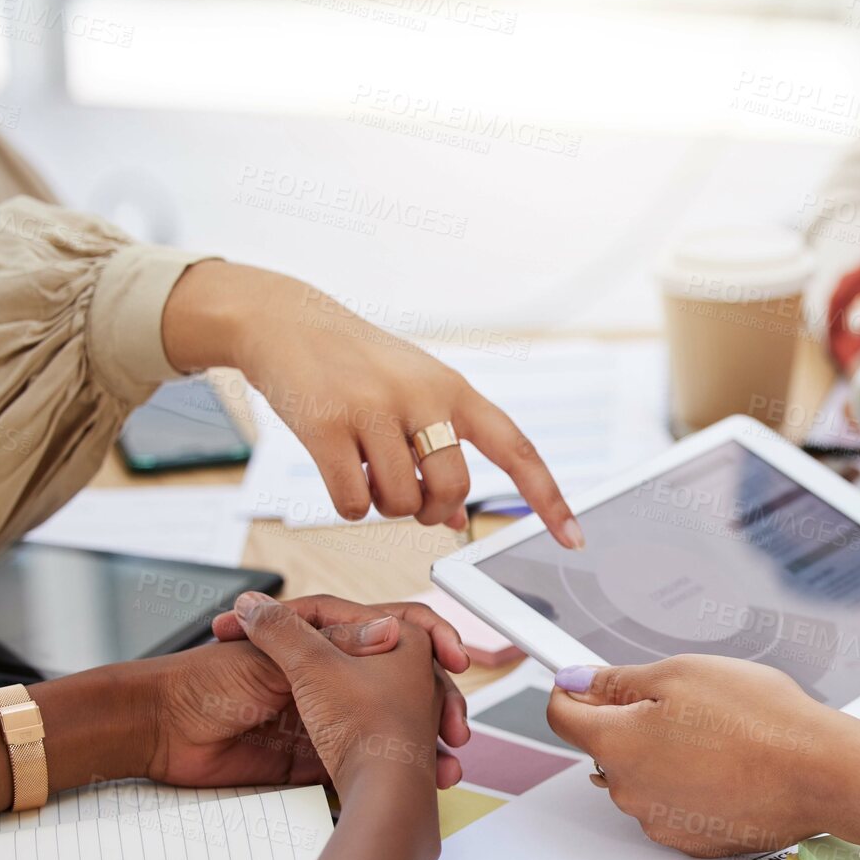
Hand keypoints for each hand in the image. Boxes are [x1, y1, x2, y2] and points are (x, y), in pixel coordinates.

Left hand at [147, 605, 462, 789]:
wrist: (157, 733)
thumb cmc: (203, 681)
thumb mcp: (277, 659)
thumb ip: (335, 645)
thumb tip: (390, 629)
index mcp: (322, 640)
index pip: (390, 629)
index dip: (431, 641)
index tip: (456, 658)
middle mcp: (328, 674)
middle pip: (399, 682)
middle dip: (437, 704)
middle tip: (456, 726)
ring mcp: (322, 715)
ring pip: (387, 726)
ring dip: (420, 744)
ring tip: (444, 765)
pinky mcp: (309, 757)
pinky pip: (358, 764)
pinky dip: (386, 774)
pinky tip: (414, 784)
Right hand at [162, 262, 584, 546]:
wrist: (285, 320)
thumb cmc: (357, 365)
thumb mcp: (411, 396)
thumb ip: (440, 451)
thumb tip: (452, 522)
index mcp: (454, 389)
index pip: (516, 448)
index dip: (548, 498)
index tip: (573, 538)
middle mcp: (422, 396)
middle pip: (453, 489)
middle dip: (432, 511)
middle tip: (411, 500)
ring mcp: (374, 408)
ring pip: (401, 502)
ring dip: (385, 507)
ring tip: (368, 476)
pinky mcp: (327, 425)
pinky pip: (353, 503)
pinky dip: (350, 507)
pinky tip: (342, 479)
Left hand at [546, 656, 859, 856]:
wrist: (818, 772)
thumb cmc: (759, 720)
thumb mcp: (683, 673)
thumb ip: (619, 680)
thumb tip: (578, 681)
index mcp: (617, 744)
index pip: (562, 717)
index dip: (572, 690)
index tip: (583, 678)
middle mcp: (629, 791)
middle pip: (606, 747)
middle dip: (631, 720)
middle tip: (681, 699)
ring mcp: (660, 821)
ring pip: (642, 775)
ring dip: (663, 753)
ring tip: (716, 732)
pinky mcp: (692, 839)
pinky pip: (674, 802)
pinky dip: (690, 782)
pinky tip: (727, 764)